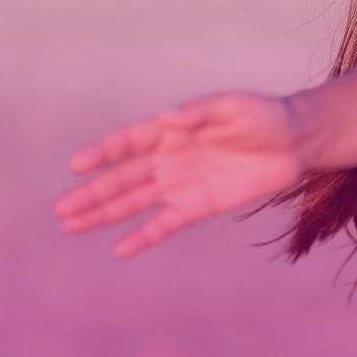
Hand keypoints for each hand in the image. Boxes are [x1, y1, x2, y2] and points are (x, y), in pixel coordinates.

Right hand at [53, 90, 308, 257]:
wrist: (296, 142)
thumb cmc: (263, 116)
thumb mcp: (233, 107)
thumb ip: (199, 112)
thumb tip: (168, 118)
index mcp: (172, 130)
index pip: (129, 142)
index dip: (103, 153)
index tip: (77, 165)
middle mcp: (170, 158)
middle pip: (123, 178)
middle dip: (93, 193)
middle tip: (60, 210)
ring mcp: (182, 183)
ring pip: (135, 202)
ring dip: (104, 214)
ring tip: (72, 226)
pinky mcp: (199, 206)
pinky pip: (165, 223)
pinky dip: (144, 236)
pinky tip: (120, 249)